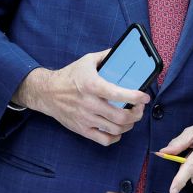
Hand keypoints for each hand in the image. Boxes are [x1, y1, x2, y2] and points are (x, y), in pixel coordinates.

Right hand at [12, 49, 149, 145]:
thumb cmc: (69, 76)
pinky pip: (104, 140)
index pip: (118, 94)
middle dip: (137, 114)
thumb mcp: (86, 61)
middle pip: (121, 116)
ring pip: (116, 129)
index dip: (136, 97)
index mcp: (92, 85)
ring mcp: (86, 119)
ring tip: (131, 118)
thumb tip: (122, 52)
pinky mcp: (82, 129)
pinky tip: (118, 129)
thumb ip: (106, 56)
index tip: (144, 96)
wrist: (47, 93)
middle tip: (139, 108)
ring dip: (129, 125)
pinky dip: (116, 137)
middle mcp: (89, 104)